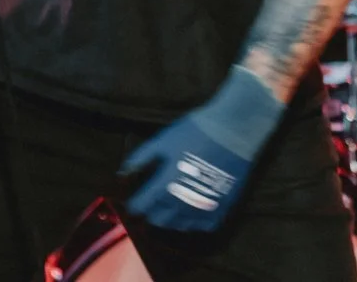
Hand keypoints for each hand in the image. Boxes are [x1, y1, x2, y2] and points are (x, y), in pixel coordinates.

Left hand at [120, 68, 283, 231]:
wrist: (233, 131)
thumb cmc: (196, 132)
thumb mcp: (163, 140)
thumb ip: (142, 157)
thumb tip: (123, 172)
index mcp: (165, 186)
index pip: (142, 206)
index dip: (135, 204)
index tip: (134, 201)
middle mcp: (182, 203)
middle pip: (159, 219)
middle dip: (152, 212)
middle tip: (151, 203)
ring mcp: (203, 208)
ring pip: (180, 225)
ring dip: (171, 219)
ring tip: (170, 207)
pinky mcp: (221, 208)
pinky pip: (203, 226)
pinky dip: (194, 222)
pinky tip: (191, 211)